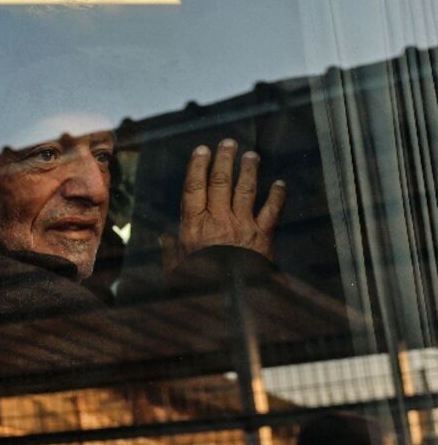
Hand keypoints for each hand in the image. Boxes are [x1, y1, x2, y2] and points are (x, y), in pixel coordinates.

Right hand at [161, 138, 285, 273]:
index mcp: (194, 226)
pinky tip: (279, 184)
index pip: (194, 188)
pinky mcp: (262, 236)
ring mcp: (242, 227)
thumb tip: (165, 239)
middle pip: (220, 182)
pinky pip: (272, 211)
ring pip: (245, 190)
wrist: (229, 301)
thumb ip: (171, 252)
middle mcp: (218, 221)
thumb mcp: (176, 270)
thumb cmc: (199, 286)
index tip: (201, 150)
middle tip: (228, 143)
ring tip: (251, 155)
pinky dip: (277, 196)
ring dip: (249, 170)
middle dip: (224, 160)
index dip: (197, 166)